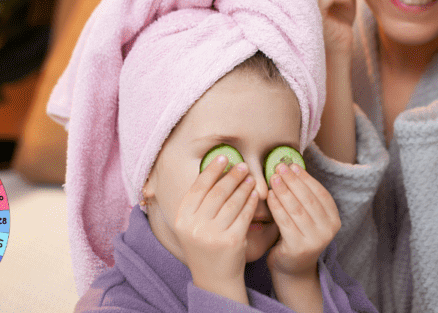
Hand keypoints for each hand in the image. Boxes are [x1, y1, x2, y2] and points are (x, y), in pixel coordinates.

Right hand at [174, 157, 257, 291]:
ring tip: (251, 177)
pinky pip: (245, 214)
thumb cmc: (205, 248)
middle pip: (217, 192)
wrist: (215, 280)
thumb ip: (199, 204)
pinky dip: (251, 201)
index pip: (198, 188)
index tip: (223, 157)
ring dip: (244, 186)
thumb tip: (215, 170)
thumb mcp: (193, 227)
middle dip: (232, 176)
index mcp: (181, 220)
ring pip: (233, 201)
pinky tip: (255, 194)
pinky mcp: (232, 241)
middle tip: (243, 165)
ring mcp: (213, 235)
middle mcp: (194, 227)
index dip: (211, 170)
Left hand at [266, 163, 340, 277]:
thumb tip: (291, 167)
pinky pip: (285, 222)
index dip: (306, 178)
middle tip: (279, 167)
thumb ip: (304, 197)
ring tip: (273, 178)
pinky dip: (277, 206)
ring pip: (297, 209)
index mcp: (334, 219)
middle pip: (309, 199)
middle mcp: (328, 230)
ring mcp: (315, 240)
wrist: (292, 268)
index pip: (321, 193)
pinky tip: (269, 196)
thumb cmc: (297, 236)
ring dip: (284, 191)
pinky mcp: (298, 248)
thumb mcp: (307, 216)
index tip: (293, 165)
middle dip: (293, 181)